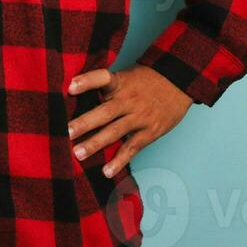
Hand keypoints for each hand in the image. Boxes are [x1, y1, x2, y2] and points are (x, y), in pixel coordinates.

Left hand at [67, 65, 192, 177]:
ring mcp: (140, 117)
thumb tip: (77, 93)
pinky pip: (132, 147)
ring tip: (77, 154)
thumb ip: (108, 86)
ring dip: (95, 143)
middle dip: (85, 123)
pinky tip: (106, 172)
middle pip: (105, 112)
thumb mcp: (128, 75)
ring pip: (115, 131)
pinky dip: (119, 161)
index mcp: (121, 83)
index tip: (70, 87)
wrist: (179, 82)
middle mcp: (129, 100)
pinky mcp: (150, 132)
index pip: (102, 78)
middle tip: (66, 132)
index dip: (87, 81)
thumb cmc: (147, 79)